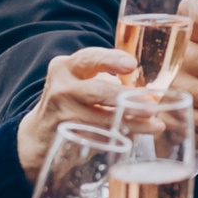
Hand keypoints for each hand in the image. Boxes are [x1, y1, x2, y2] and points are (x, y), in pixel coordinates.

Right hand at [17, 48, 143, 175]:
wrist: (41, 133)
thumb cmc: (73, 99)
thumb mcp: (82, 80)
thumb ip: (110, 78)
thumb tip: (151, 91)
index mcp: (66, 67)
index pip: (90, 59)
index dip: (111, 60)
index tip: (132, 65)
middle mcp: (62, 88)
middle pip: (97, 91)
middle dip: (128, 99)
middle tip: (152, 105)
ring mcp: (63, 115)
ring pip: (102, 119)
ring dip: (133, 122)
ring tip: (155, 125)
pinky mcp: (68, 138)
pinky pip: (100, 136)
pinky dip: (121, 137)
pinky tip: (137, 137)